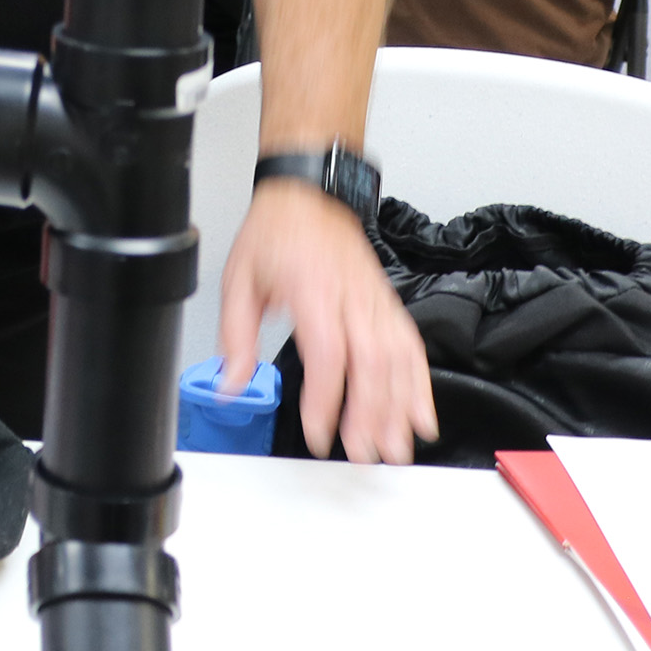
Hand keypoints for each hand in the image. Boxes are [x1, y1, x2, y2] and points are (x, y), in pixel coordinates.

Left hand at [218, 179, 434, 463]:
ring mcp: (375, 302)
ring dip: (399, 409)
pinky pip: (412, 349)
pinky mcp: (389, 305)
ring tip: (394, 449)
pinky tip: (420, 418)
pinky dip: (420, 386)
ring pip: (398, 360)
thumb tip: (230, 384)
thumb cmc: (274, 234)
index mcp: (311, 291)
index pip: (327, 353)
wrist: (309, 195)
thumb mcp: (238, 279)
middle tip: (361, 454)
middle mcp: (351, 298)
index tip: (317, 433)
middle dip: (370, 415)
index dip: (326, 398)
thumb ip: (235, 336)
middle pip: (371, 363)